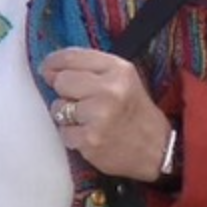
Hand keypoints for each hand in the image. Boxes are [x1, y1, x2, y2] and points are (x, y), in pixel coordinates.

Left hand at [41, 47, 172, 181]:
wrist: (158, 149)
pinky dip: (72, 135)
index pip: (71, 57)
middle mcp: (109, 90)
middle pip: (61, 81)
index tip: (48, 69)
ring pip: (57, 107)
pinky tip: (89, 135)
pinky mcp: (90, 139)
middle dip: (64, 91)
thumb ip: (90, 69)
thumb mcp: (122, 79)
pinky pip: (62, 132)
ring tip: (88, 120)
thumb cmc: (134, 111)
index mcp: (118, 69)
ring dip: (66, 115)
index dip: (53, 62)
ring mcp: (99, 116)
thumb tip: (49, 69)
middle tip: (80, 101)